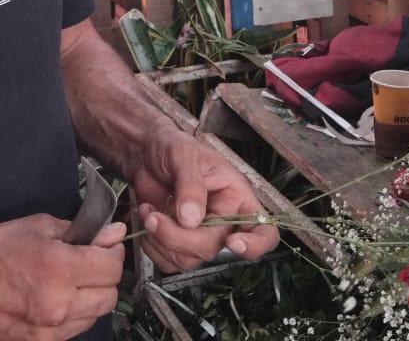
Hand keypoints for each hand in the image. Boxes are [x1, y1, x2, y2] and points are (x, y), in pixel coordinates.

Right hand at [0, 214, 124, 340]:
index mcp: (58, 269)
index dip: (111, 250)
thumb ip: (77, 231)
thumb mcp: (32, 226)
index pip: (111, 266)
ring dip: (90, 296)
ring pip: (94, 315)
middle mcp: (58, 305)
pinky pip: (74, 330)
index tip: (103, 243)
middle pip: (109, 295)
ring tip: (68, 280)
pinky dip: (73, 314)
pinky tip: (55, 298)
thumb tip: (110, 233)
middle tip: (88, 260)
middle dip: (104, 274)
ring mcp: (48, 332)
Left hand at [131, 127, 278, 272]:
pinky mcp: (177, 245)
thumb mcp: (183, 154)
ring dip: (160, 240)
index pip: (264, 231)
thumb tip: (191, 219)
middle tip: (153, 216)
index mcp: (237, 197)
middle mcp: (223, 221)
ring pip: (188, 260)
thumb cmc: (171, 146)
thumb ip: (190, 184)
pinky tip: (146, 220)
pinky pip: (168, 262)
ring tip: (147, 211)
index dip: (255, 244)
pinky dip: (152, 246)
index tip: (232, 243)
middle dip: (179, 238)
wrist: (144, 153)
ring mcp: (199, 235)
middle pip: (213, 248)